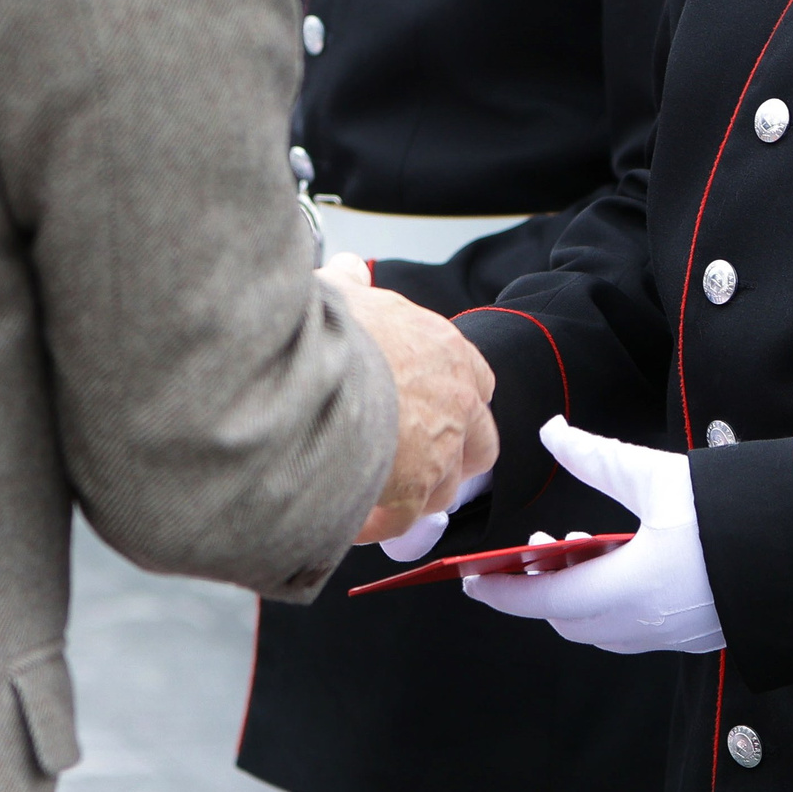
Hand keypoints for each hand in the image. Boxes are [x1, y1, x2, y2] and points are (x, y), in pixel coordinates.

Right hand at [331, 278, 496, 543]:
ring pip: (445, 488)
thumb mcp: (339, 292)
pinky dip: (378, 523)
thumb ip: (351, 283)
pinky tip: (350, 517)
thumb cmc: (327, 329)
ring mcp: (438, 450)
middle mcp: (455, 400)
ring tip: (376, 491)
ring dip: (415, 493)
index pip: (475, 381)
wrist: (312, 371)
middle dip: (452, 456)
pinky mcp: (412, 491)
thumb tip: (348, 267)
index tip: (429, 408)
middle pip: (479, 443)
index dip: (454, 399)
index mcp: (445, 350)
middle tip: (415, 460)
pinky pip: (403, 521)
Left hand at [460, 417, 722, 652]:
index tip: (470, 581)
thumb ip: (598, 459)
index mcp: (630, 592)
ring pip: (603, 627)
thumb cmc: (736, 512)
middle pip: (570, 620)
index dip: (501, 592)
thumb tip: (551, 431)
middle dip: (539, 590)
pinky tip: (620, 561)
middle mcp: (648, 626)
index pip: (543, 603)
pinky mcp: (699, 633)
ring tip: (574, 547)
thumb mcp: (660, 477)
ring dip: (576, 594)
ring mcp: (675, 636)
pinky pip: (635, 627)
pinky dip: (611, 600)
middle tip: (529, 551)